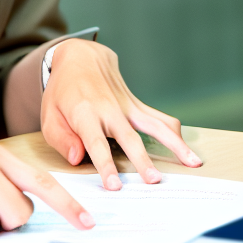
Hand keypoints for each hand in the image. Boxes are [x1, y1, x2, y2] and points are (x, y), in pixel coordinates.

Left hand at [41, 38, 200, 190]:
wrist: (81, 56)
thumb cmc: (62, 91)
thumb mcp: (49, 115)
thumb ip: (62, 139)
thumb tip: (78, 159)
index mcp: (85, 114)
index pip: (97, 144)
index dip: (106, 165)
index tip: (115, 185)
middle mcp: (110, 110)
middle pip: (130, 139)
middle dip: (143, 161)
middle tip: (155, 181)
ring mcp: (127, 106)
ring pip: (156, 126)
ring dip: (175, 145)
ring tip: (193, 162)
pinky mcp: (137, 105)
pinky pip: (159, 118)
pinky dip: (174, 131)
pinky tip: (186, 148)